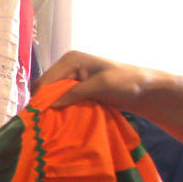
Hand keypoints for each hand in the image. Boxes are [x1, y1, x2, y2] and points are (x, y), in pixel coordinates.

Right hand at [37, 50, 166, 110]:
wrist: (143, 88)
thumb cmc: (125, 82)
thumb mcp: (101, 85)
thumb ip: (75, 92)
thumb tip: (51, 105)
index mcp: (71, 60)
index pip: (45, 80)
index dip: (40, 98)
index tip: (39, 117)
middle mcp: (67, 66)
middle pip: (44, 87)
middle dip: (43, 102)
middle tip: (44, 121)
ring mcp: (71, 77)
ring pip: (50, 94)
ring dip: (51, 106)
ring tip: (50, 121)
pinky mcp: (75, 87)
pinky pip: (59, 98)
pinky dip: (58, 107)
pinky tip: (59, 117)